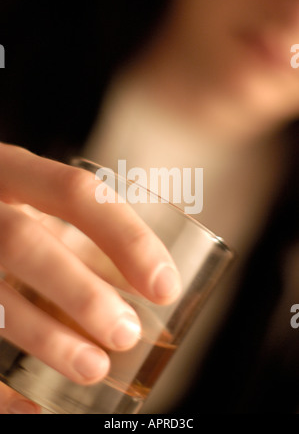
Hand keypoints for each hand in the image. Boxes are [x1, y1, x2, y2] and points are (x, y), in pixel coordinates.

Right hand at [0, 143, 180, 410]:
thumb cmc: (13, 209)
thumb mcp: (42, 207)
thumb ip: (86, 235)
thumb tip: (152, 282)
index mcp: (12, 171)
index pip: (75, 191)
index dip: (126, 237)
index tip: (165, 286)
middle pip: (22, 242)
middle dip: (79, 292)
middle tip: (127, 332)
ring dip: (46, 337)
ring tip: (94, 367)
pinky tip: (31, 409)